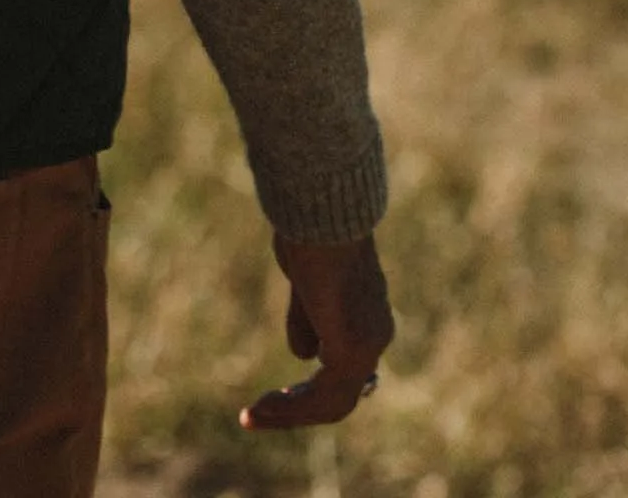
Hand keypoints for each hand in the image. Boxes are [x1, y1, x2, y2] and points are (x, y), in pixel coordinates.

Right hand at [239, 231, 393, 431]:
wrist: (322, 211)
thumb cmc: (310, 232)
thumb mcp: (305, 281)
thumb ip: (306, 317)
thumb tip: (303, 356)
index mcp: (367, 316)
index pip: (342, 369)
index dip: (308, 388)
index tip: (275, 396)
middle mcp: (375, 336)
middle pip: (339, 393)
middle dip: (297, 407)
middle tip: (259, 413)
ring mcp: (367, 345)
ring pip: (332, 402)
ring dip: (290, 414)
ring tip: (251, 416)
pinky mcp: (350, 349)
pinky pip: (323, 397)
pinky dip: (291, 409)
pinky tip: (260, 408)